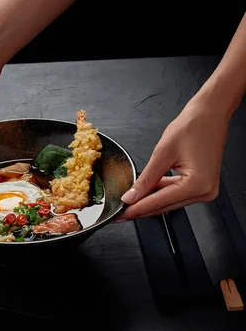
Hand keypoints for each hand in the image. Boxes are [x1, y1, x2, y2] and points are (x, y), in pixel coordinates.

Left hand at [119, 97, 228, 219]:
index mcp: (197, 185)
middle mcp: (204, 192)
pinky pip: (176, 194)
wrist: (210, 115)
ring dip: (150, 201)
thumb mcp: (162, 153)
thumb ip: (146, 179)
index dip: (136, 209)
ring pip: (169, 202)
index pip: (159, 203)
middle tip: (120, 213)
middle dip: (141, 208)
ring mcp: (205, 191)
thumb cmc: (192, 127)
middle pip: (164, 206)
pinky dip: (161, 193)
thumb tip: (131, 197)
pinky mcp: (202, 186)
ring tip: (130, 202)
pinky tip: (147, 192)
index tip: (120, 215)